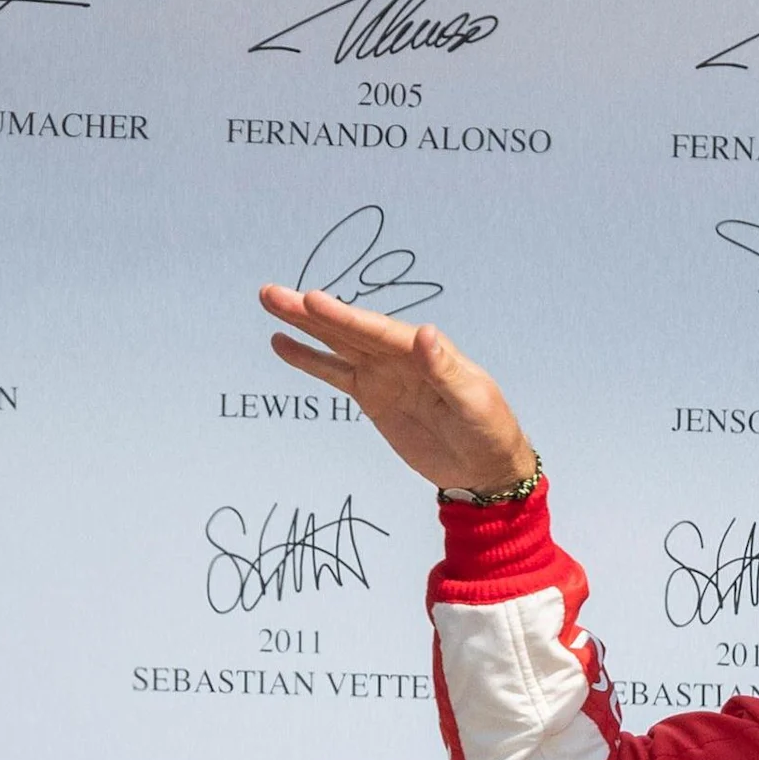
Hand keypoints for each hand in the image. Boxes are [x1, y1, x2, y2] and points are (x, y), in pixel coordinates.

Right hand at [258, 283, 537, 493]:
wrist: (484, 466)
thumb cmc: (487, 429)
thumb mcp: (472, 401)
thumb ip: (445, 370)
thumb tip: (425, 334)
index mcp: (424, 350)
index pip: (377, 330)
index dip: (343, 317)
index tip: (311, 300)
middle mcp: (398, 354)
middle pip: (348, 329)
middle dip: (310, 312)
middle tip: (272, 292)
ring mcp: (382, 373)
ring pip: (335, 343)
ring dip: (303, 325)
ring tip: (270, 302)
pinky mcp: (372, 396)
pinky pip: (334, 373)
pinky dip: (309, 359)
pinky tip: (283, 344)